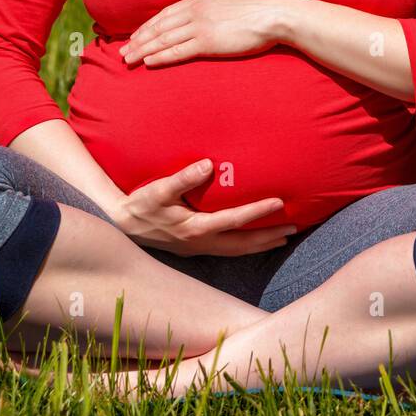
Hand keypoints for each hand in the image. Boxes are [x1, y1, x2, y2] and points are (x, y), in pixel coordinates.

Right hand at [110, 157, 297, 255]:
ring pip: (236, 251)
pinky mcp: (194, 249)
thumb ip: (183, 178)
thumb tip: (208, 165)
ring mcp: (198, 249)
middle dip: (268, 236)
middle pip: (242, 244)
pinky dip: (244, 247)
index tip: (279, 202)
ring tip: (281, 238)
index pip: (234, 220)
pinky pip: (227, 250)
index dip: (257, 211)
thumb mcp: (158, 190)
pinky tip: (251, 241)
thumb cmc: (140, 205)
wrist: (121, 225)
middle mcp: (200, 243)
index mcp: (195, 228)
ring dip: (260, 244)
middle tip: (294, 228)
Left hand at [119, 0, 282, 66]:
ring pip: (163, 39)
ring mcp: (200, 25)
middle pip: (159, 26)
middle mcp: (195, 10)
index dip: (148, 25)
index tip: (136, 35)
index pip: (167, 13)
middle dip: (138, 39)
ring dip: (143, 49)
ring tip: (128, 59)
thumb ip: (216, 3)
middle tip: (122, 50)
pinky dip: (160, 56)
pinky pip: (178, 51)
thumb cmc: (259, 8)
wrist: (274, 15)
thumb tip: (210, 8)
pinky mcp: (208, 42)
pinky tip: (148, 62)